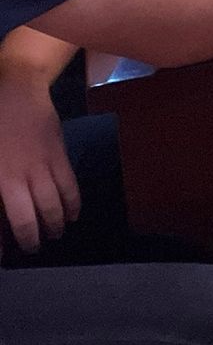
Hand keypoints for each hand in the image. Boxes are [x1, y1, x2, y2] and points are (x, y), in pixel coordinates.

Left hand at [0, 63, 75, 251]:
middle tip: (36, 246)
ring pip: (55, 202)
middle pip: (32, 216)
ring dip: (57, 222)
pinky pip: (70, 184)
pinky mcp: (59, 154)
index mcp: (0, 179)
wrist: (17, 89)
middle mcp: (21, 177)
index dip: (9, 239)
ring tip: (57, 233)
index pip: (7, 218)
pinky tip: (73, 212)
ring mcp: (43, 166)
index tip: (7, 255)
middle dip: (34, 236)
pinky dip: (74, 202)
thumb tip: (0, 208)